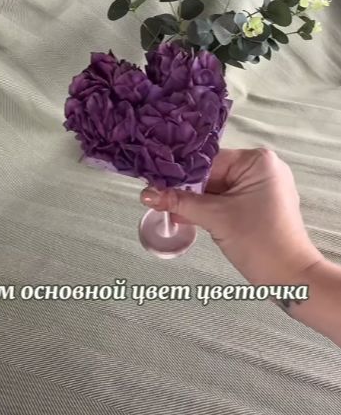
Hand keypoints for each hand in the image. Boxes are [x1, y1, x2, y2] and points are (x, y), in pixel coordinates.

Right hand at [140, 148, 323, 285]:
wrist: (291, 278)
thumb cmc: (259, 242)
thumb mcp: (214, 217)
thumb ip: (179, 202)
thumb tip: (147, 193)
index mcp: (258, 160)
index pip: (209, 161)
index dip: (181, 174)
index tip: (155, 182)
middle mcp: (263, 167)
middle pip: (212, 174)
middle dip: (187, 190)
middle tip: (157, 198)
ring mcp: (263, 186)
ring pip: (218, 189)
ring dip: (196, 202)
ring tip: (168, 210)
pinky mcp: (260, 205)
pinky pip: (228, 200)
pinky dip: (210, 210)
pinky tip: (185, 217)